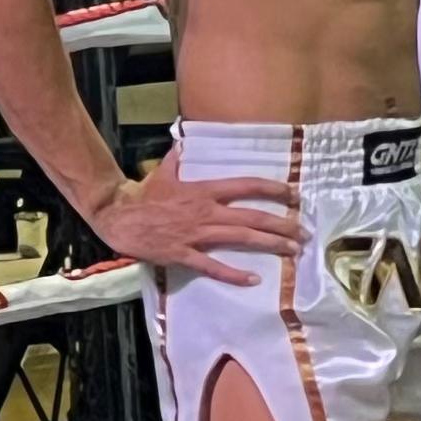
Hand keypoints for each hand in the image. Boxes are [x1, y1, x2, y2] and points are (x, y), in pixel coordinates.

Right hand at [90, 158, 298, 286]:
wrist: (116, 216)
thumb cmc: (144, 195)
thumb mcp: (165, 172)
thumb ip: (178, 157)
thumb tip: (183, 140)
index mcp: (204, 191)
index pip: (247, 186)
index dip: (273, 189)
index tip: (294, 195)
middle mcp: (205, 212)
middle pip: (252, 216)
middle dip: (282, 224)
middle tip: (304, 232)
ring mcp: (195, 234)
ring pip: (240, 239)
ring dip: (269, 244)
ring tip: (293, 250)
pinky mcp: (182, 254)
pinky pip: (212, 266)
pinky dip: (233, 274)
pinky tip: (253, 279)